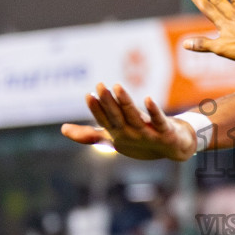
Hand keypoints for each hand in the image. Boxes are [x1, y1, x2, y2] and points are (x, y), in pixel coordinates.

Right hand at [61, 83, 197, 160]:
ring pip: (134, 117)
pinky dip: (154, 110)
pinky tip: (149, 98)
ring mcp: (147, 134)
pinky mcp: (165, 131)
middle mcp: (130, 134)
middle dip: (108, 102)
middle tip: (100, 85)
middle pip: (117, 117)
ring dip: (126, 102)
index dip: (96, 109)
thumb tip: (62, 129)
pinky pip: (159, 120)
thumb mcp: (113, 137)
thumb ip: (89, 134)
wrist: (172, 149)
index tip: (88, 94)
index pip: (104, 120)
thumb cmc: (140, 141)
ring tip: (118, 86)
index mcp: (117, 134)